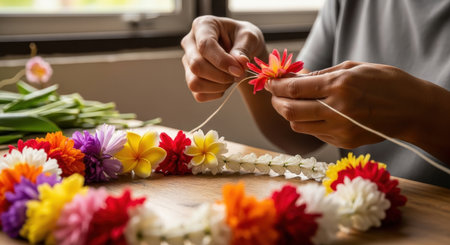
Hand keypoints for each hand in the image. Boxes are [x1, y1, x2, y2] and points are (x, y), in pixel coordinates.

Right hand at [181, 15, 266, 101]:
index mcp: (202, 26)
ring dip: (218, 86)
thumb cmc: (243, 39)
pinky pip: (199, 94)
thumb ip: (244, 48)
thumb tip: (240, 62)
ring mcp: (188, 62)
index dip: (222, 61)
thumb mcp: (249, 37)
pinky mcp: (191, 78)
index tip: (240, 70)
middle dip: (221, 76)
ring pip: (194, 83)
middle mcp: (190, 43)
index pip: (205, 46)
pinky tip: (225, 84)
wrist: (242, 50)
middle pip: (196, 66)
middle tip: (239, 74)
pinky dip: (216, 93)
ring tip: (231, 78)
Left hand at [266, 61, 448, 152]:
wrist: (413, 110)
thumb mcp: (352, 68)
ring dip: (289, 114)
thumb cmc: (385, 82)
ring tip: (291, 103)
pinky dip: (307, 122)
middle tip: (275, 94)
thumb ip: (320, 75)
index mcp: (339, 87)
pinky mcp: (343, 142)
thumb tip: (294, 78)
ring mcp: (340, 130)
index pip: (294, 89)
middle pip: (289, 111)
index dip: (275, 85)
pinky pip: (314, 133)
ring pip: (298, 125)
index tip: (268, 82)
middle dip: (276, 101)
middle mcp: (336, 111)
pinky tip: (312, 113)